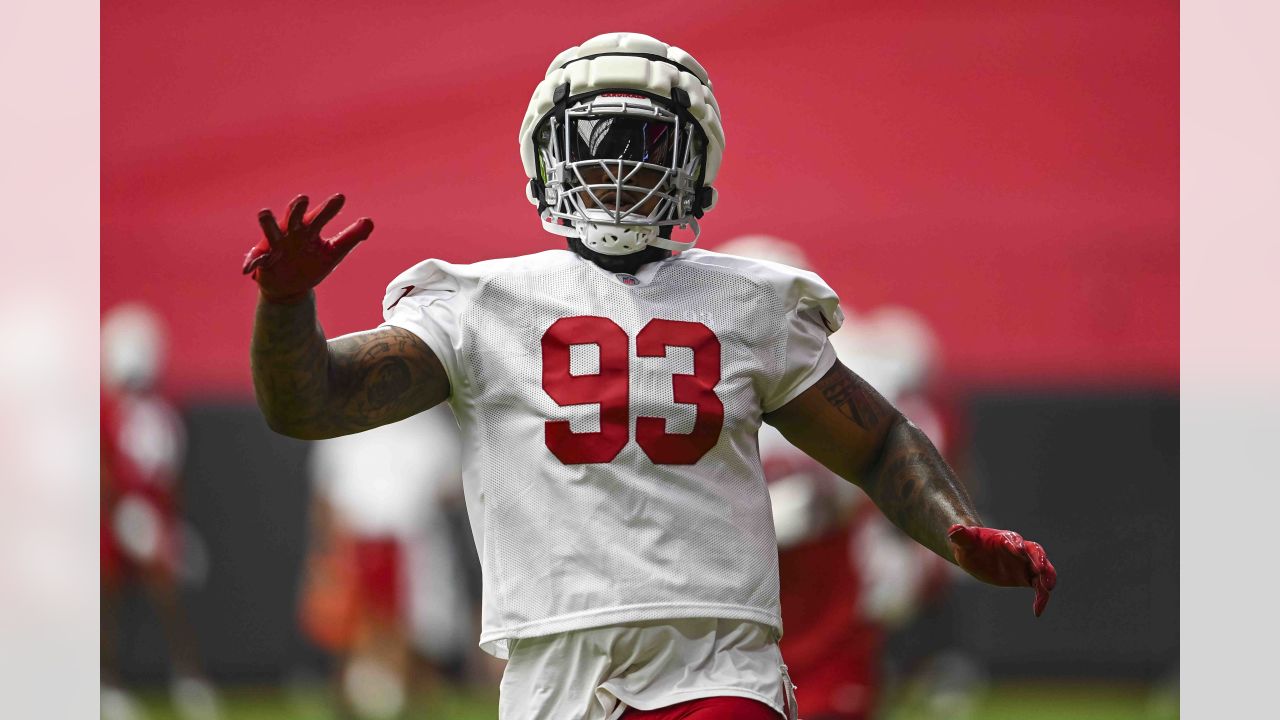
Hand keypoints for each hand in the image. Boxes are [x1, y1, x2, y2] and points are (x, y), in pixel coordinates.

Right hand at [243, 193, 373, 302]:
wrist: (291, 288)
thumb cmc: (311, 263)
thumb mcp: (333, 252)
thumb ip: (350, 237)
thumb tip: (369, 221)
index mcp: (309, 229)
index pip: (320, 216)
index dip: (329, 208)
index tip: (341, 198)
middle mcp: (291, 233)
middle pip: (294, 218)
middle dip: (297, 209)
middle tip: (303, 199)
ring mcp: (275, 245)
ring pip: (271, 232)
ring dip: (267, 223)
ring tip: (264, 213)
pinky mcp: (263, 261)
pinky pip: (256, 261)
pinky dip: (252, 262)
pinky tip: (249, 267)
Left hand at [948, 524, 1056, 616]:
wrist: (975, 554)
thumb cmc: (969, 545)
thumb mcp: (963, 542)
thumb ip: (961, 536)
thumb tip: (952, 530)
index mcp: (1004, 538)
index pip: (1013, 539)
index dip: (1016, 544)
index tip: (1019, 550)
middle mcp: (1019, 549)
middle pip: (1035, 552)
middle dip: (1039, 559)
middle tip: (1042, 569)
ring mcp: (1025, 563)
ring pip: (1043, 569)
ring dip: (1048, 577)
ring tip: (1048, 588)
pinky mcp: (1026, 577)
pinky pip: (1038, 587)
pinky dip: (1041, 597)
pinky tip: (1037, 611)